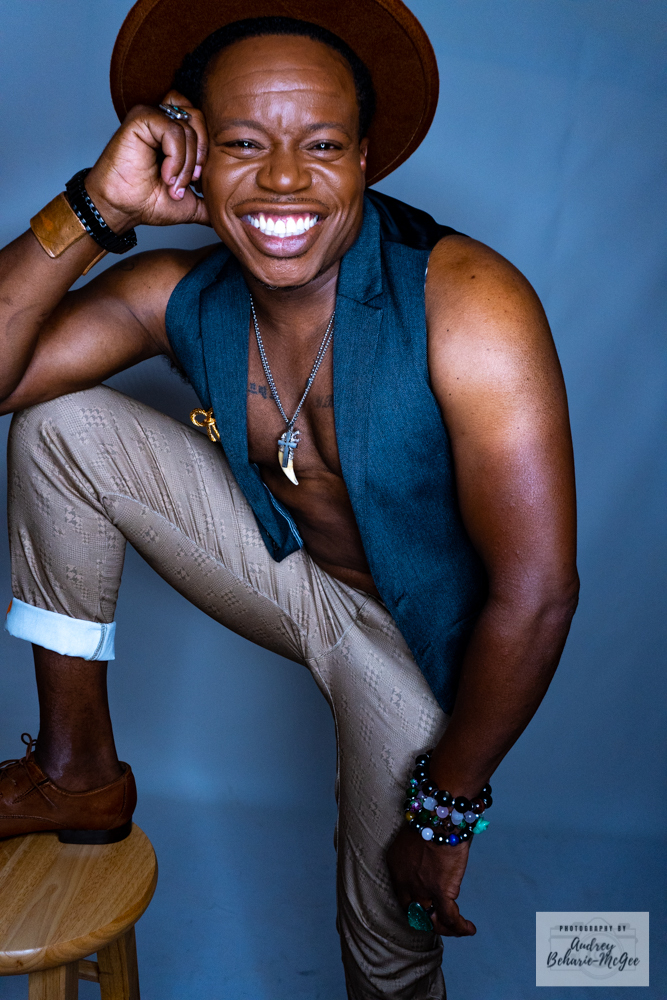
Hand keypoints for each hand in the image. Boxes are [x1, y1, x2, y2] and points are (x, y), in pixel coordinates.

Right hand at [84, 90, 209, 232]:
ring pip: (189, 128)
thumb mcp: (191, 204)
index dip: (208, 155)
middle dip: (201, 158)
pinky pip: (173, 129)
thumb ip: (212, 201)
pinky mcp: (141, 117)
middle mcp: (166, 119)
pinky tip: (165, 175)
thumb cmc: (149, 203)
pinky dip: (175, 156)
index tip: (197, 184)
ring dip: (186, 164)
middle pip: (202, 121)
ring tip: (172, 184)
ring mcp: (153, 116)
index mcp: (178, 133)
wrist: (122, 210)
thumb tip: (235, 213)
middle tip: (190, 183)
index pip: (209, 126)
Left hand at [386, 826, 475, 936]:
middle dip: (428, 921)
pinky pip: (450, 917)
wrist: (438, 816)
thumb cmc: (431, 818)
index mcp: (395, 866)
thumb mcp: (415, 836)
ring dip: (445, 927)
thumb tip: (433, 857)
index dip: (415, 906)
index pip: (403, 896)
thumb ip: (419, 851)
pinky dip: (460, 927)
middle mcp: (404, 882)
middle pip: (414, 913)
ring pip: (431, 920)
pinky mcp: (440, 891)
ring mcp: (421, 889)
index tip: (426, 907)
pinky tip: (469, 928)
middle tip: (441, 921)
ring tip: (457, 927)